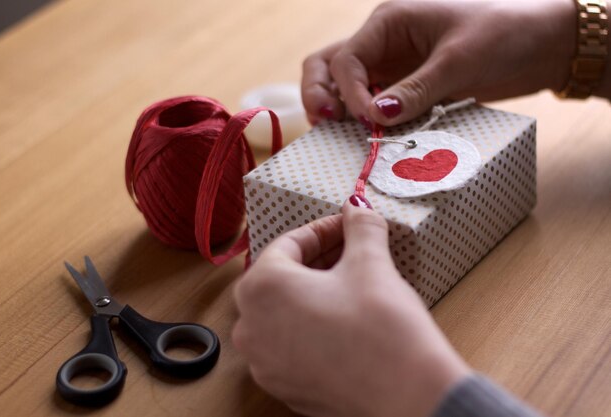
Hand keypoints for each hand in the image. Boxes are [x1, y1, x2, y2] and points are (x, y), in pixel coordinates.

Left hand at [232, 200, 470, 416]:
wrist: (408, 396)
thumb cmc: (382, 328)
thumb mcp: (371, 263)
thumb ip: (359, 227)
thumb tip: (357, 208)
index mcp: (261, 289)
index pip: (288, 244)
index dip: (323, 230)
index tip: (347, 225)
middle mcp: (251, 327)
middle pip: (279, 278)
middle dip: (316, 259)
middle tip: (349, 249)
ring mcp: (264, 362)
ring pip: (282, 312)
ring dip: (311, 292)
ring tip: (348, 282)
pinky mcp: (284, 387)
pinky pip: (289, 343)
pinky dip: (309, 325)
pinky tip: (342, 320)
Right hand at [301, 0, 575, 126]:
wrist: (541, 44)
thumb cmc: (504, 34)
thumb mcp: (458, 61)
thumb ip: (416, 90)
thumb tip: (377, 117)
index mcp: (389, 21)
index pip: (347, 59)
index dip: (349, 92)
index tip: (370, 120)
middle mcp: (382, 43)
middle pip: (328, 66)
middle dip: (320, 94)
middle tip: (325, 124)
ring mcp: (392, 66)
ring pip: (345, 87)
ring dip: (339, 110)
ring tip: (341, 136)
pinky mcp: (406, 87)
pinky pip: (374, 104)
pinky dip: (366, 121)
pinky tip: (372, 138)